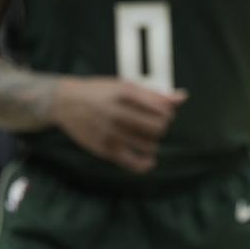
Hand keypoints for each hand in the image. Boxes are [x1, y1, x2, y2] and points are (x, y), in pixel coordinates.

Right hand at [49, 77, 186, 172]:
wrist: (65, 102)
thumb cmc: (100, 92)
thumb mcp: (125, 86)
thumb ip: (155, 94)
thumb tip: (183, 97)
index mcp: (126, 92)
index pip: (162, 107)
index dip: (168, 112)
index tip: (162, 112)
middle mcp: (118, 112)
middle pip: (158, 127)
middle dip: (162, 126)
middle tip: (155, 125)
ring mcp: (111, 132)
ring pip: (149, 145)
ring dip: (153, 142)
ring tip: (146, 137)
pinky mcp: (104, 149)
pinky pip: (133, 163)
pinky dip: (146, 163)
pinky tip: (149, 159)